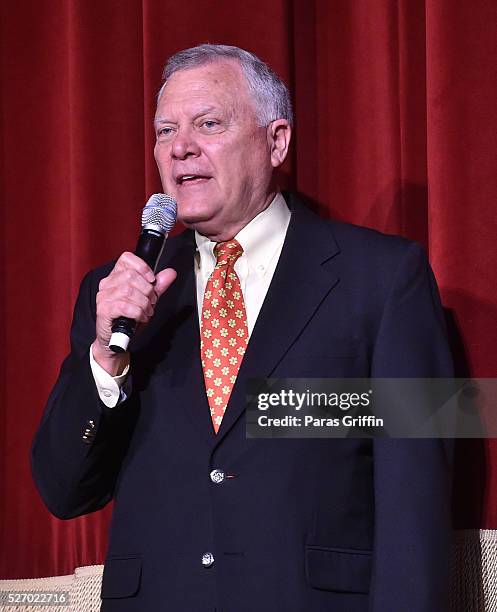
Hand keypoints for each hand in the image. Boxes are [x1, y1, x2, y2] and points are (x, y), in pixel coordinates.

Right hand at [91, 252, 176, 374]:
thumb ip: (158, 286)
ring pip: (129, 290)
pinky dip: (137, 312)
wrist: (117, 340)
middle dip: (147, 290)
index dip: (142, 267)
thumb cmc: (129, 319)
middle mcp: (107, 284)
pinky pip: (124, 305)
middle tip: (151, 302)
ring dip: (144, 303)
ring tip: (146, 311)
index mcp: (116, 277)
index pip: (126, 259)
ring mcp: (103, 297)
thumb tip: (170, 273)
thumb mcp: (147, 300)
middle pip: (131, 275)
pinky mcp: (103, 310)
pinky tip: (140, 317)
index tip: (152, 280)